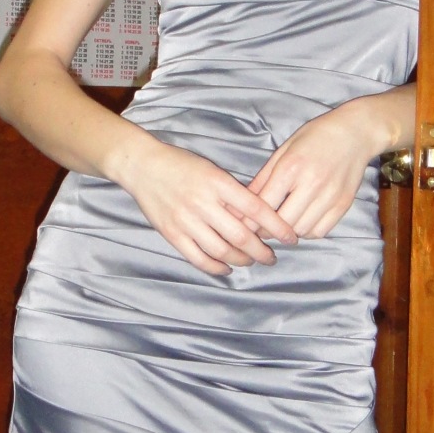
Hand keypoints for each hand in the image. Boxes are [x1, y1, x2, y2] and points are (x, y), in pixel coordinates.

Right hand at [114, 137, 298, 276]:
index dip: (276, 226)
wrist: (143, 166)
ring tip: (251, 261)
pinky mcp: (172, 234)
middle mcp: (203, 203)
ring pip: (222, 250)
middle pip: (241, 235)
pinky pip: (198, 258)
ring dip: (241, 260)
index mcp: (218, 183)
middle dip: (261, 251)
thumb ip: (234, 193)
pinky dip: (216, 267)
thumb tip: (260, 218)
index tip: (290, 238)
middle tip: (271, 257)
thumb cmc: (182, 165)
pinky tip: (227, 267)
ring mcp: (186, 220)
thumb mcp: (212, 170)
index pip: (256, 209)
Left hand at [250, 91, 406, 239]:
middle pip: (282, 223)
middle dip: (268, 230)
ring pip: (301, 231)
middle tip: (261, 229)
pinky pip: (321, 231)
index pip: (264, 204)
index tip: (244, 225)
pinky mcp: (343, 204)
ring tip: (283, 224)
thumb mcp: (284, 149)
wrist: (356, 133)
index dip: (250, 219)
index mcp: (291, 167)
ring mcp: (330, 196)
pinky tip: (303, 221)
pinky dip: (308, 232)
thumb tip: (243, 201)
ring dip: (289, 232)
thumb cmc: (316, 136)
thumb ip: (264, 177)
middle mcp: (311, 184)